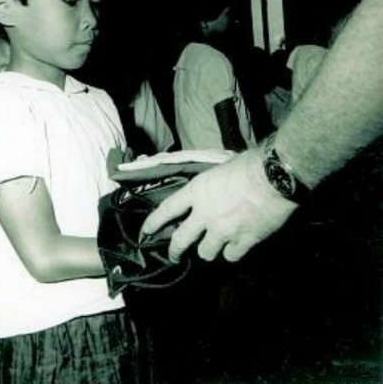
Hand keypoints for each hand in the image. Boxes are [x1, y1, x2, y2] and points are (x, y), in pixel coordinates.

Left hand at [141, 148, 297, 261]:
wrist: (275, 176)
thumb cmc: (249, 164)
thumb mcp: (220, 167)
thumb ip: (210, 184)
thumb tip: (210, 187)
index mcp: (196, 191)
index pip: (167, 210)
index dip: (153, 223)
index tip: (145, 232)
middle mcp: (205, 214)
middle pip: (181, 240)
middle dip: (174, 251)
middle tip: (174, 255)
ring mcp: (224, 230)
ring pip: (206, 253)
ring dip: (209, 250)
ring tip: (213, 246)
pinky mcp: (244, 241)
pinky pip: (231, 256)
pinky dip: (232, 252)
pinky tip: (236, 246)